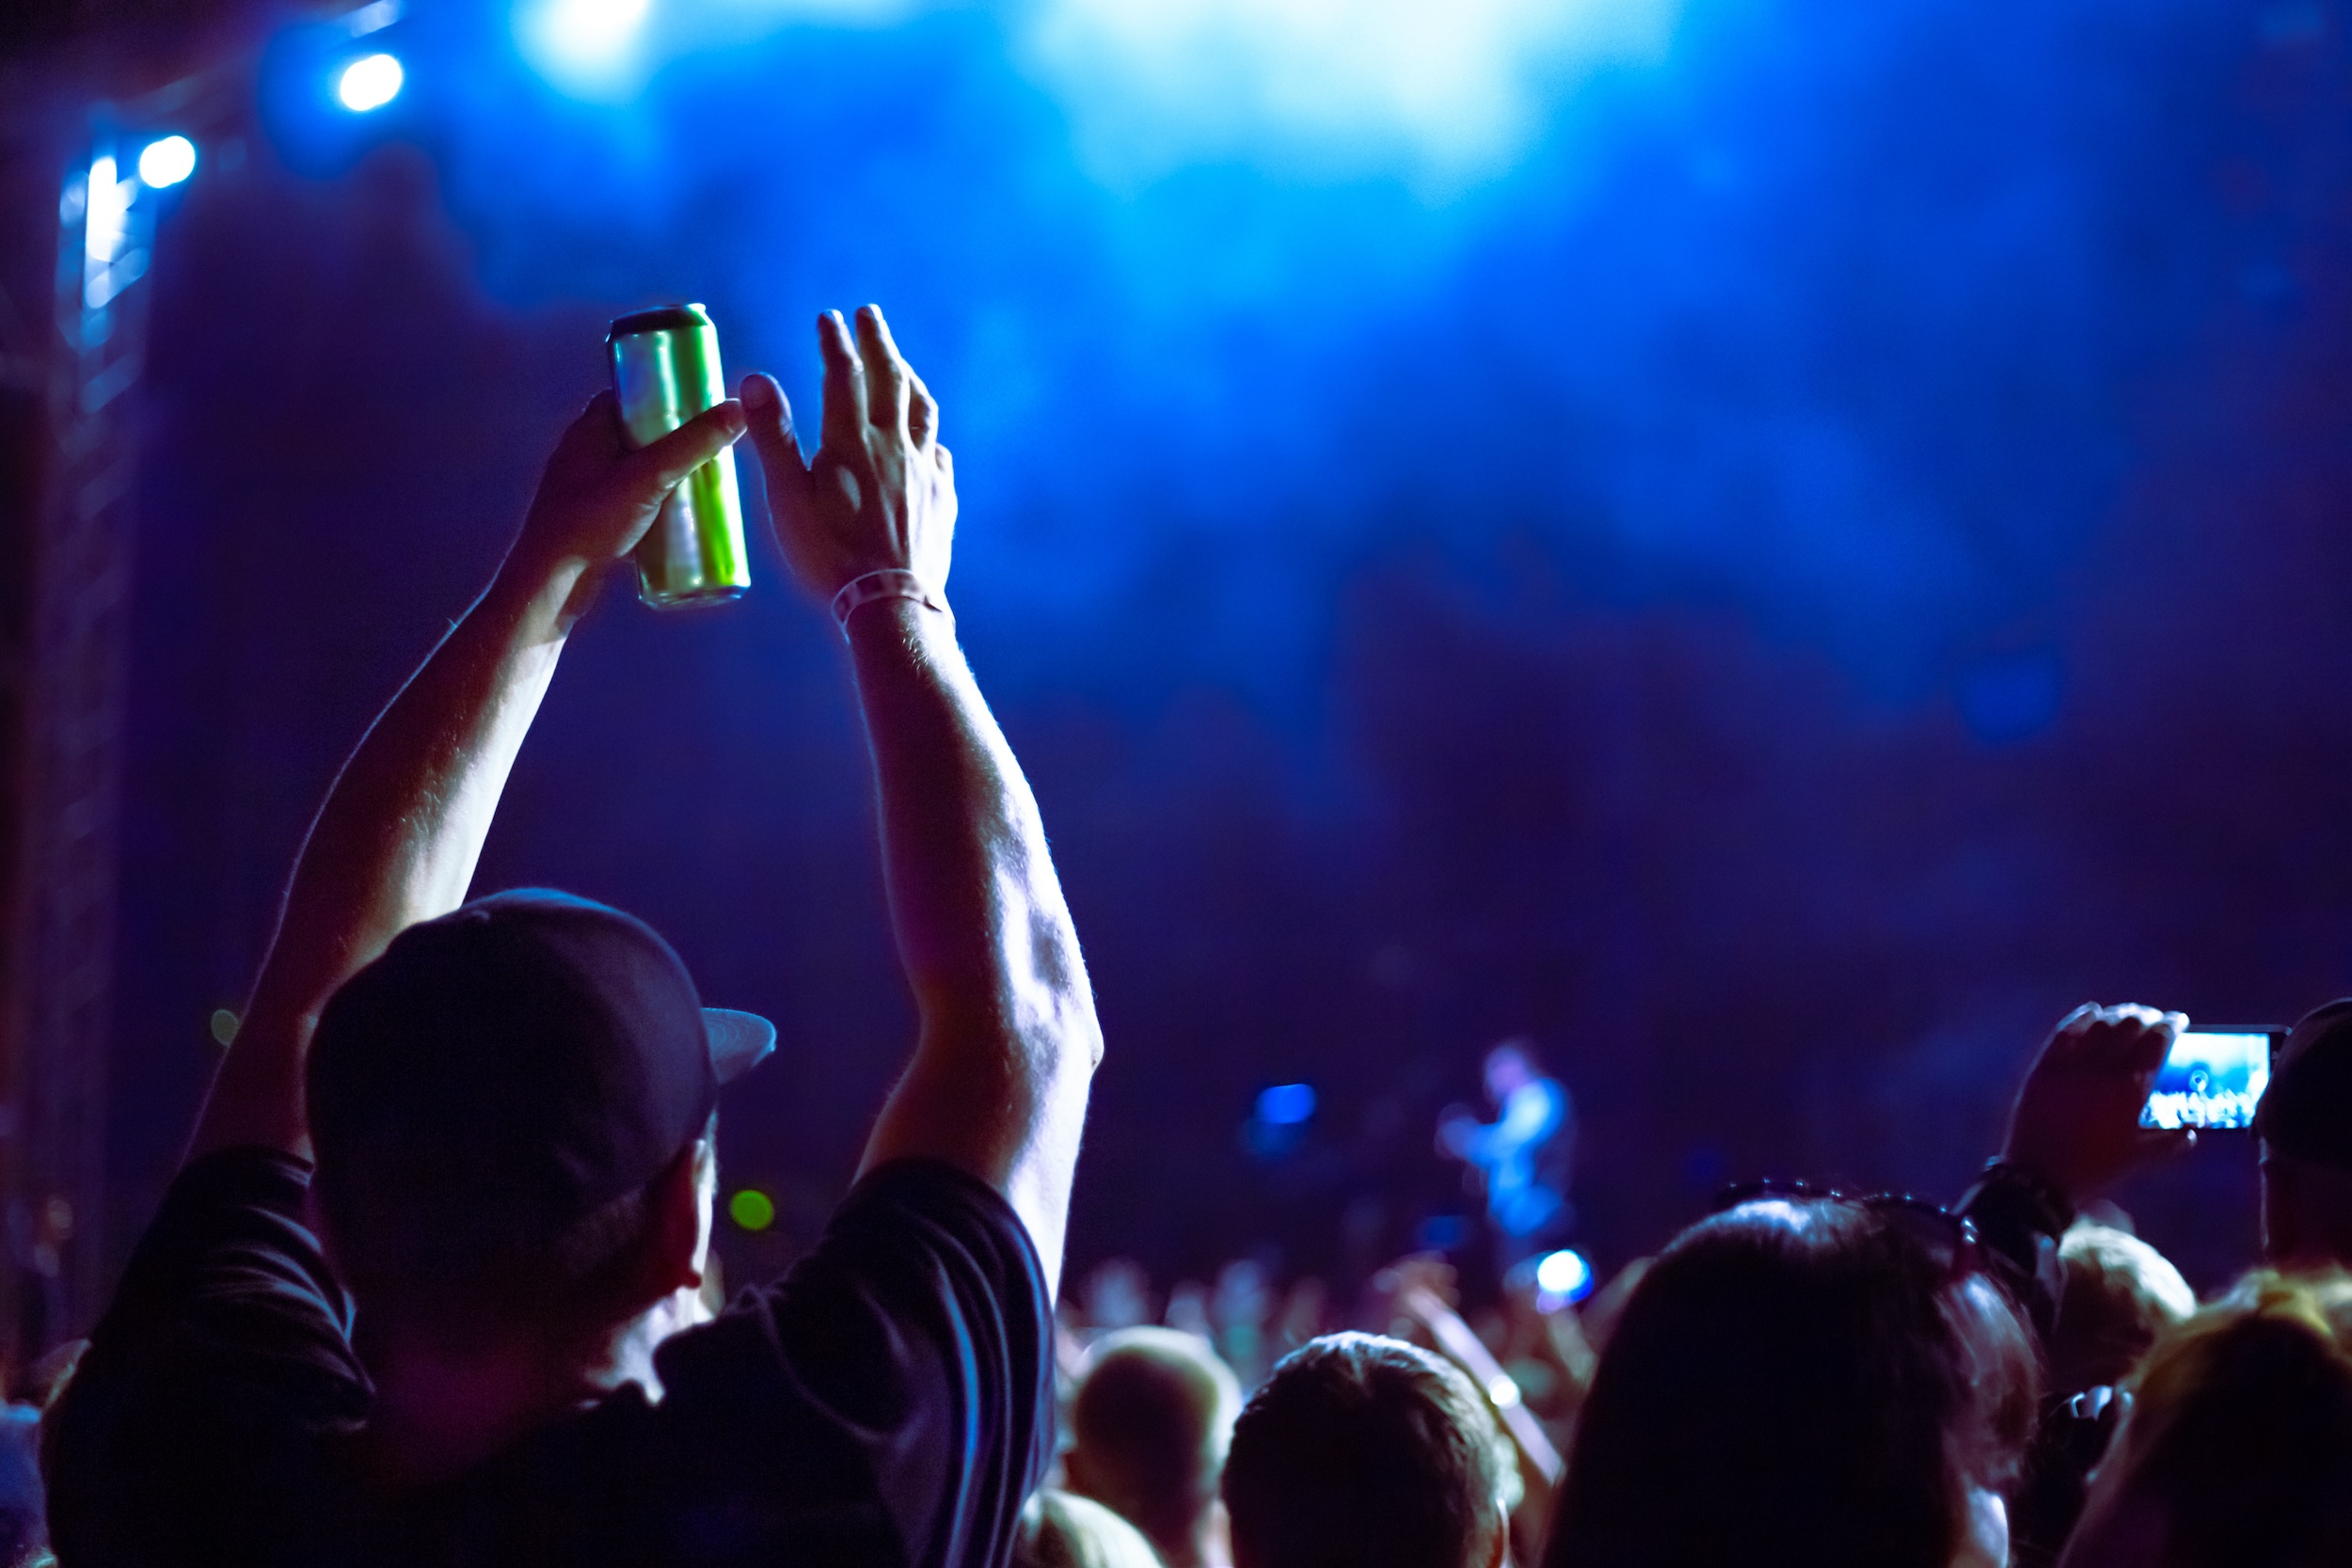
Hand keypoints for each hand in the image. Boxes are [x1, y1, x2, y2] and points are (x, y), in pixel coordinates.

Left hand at [505, 391, 745, 609]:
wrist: (553, 583)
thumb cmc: (592, 522)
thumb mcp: (649, 477)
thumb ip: (693, 445)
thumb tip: (736, 411)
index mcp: (587, 431)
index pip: (627, 395)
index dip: (662, 394)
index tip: (697, 403)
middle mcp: (582, 454)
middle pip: (636, 433)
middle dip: (672, 439)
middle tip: (709, 445)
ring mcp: (584, 489)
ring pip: (634, 470)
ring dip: (665, 474)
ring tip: (702, 480)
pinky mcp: (591, 521)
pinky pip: (629, 500)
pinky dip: (654, 502)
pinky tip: (678, 516)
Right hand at [740, 305, 955, 602]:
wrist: (891, 604)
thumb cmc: (829, 557)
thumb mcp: (788, 499)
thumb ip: (773, 437)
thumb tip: (755, 379)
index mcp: (851, 442)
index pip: (845, 375)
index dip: (836, 342)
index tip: (830, 317)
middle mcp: (894, 446)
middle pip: (891, 379)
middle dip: (879, 342)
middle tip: (871, 313)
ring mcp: (925, 471)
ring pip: (922, 409)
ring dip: (910, 377)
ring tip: (903, 362)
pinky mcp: (943, 498)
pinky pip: (940, 453)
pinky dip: (930, 435)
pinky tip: (928, 438)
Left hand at [2003, 1002, 2189, 1201]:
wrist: (2040, 1174)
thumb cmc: (2094, 1168)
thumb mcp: (2139, 1159)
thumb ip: (2170, 1143)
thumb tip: (2191, 1133)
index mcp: (2129, 1088)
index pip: (2156, 1043)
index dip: (2171, 1026)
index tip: (2179, 1020)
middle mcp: (2101, 1068)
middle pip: (2129, 1026)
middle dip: (2147, 1016)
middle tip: (2155, 1017)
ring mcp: (2069, 1064)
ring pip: (2098, 1024)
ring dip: (2117, 1014)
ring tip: (2128, 1013)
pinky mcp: (2044, 1065)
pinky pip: (2064, 1032)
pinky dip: (2081, 1018)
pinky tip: (2091, 1012)